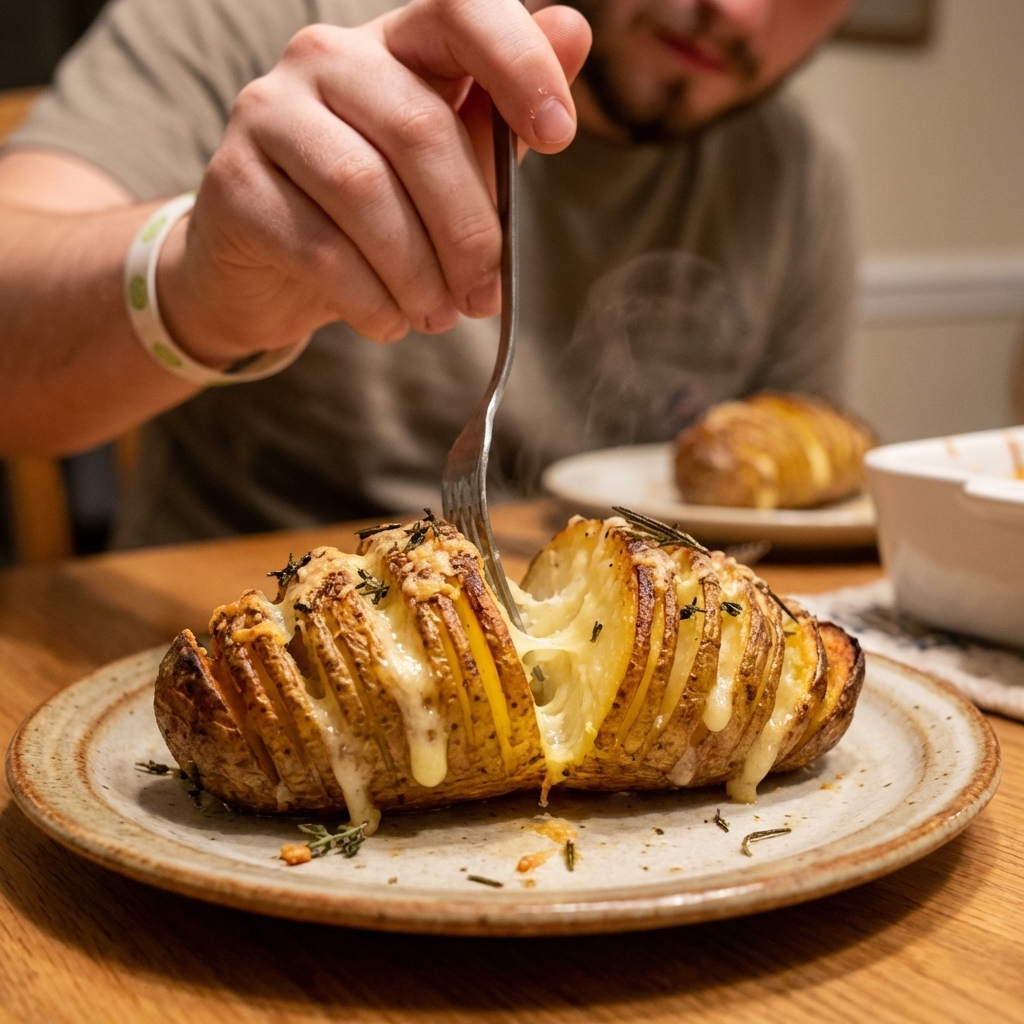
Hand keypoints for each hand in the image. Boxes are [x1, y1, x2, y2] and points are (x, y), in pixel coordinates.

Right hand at [157, 0, 591, 366]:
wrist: (267, 269)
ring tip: (437, 316)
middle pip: (420, 129)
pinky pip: (319, 246)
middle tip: (484, 296)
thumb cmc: (375, 215)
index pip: (459, 8)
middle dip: (469, 231)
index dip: (518, 62)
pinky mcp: (233, 181)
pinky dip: (370, 300)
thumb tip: (574, 30)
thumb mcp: (448, 169)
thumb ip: (501, 116)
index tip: (557, 136)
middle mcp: (325, 58)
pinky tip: (389, 322)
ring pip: (365, 191)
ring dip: (418, 274)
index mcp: (394, 45)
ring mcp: (269, 112)